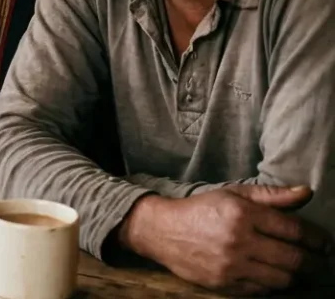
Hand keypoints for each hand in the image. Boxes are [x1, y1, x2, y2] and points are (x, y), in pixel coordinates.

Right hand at [120, 185, 332, 293]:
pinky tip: (272, 275)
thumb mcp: (234, 194)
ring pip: (282, 279)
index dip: (317, 239)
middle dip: (313, 261)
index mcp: (242, 214)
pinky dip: (273, 285)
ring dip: (295, 276)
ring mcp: (230, 265)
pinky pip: (262, 291)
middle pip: (294, 259)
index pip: (295, 231)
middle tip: (319, 260)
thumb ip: (272, 195)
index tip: (324, 243)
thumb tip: (307, 192)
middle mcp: (238, 241)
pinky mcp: (223, 284)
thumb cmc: (201, 210)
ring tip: (297, 269)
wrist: (162, 231)